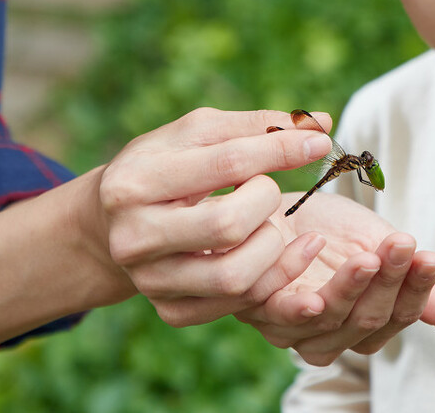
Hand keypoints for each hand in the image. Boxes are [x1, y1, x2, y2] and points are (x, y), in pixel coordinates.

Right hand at [89, 108, 333, 326]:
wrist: (112, 221)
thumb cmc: (165, 165)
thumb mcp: (197, 133)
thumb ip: (256, 126)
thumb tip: (322, 124)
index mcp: (136, 181)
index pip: (226, 164)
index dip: (280, 150)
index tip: (320, 142)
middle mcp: (135, 236)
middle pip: (229, 225)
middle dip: (267, 202)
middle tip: (266, 189)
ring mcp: (150, 279)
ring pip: (236, 276)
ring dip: (272, 245)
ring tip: (267, 223)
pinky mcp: (169, 310)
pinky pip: (236, 304)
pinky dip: (268, 277)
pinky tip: (272, 253)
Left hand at [235, 193, 434, 365]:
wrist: (269, 203)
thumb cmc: (324, 227)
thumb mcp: (372, 241)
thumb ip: (403, 274)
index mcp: (360, 325)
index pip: (397, 317)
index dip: (416, 290)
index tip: (430, 257)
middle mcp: (325, 337)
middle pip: (366, 323)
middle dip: (390, 282)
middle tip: (404, 244)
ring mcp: (288, 328)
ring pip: (328, 319)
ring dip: (350, 286)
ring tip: (368, 256)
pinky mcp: (253, 307)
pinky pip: (280, 307)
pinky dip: (301, 283)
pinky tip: (315, 250)